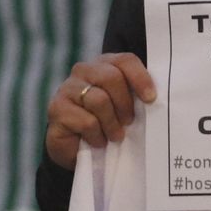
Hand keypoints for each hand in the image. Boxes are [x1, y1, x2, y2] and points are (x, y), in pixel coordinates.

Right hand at [44, 52, 156, 170]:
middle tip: (129, 122)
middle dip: (124, 104)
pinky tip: (97, 141)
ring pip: (99, 100)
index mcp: (104, 65)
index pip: (124, 60)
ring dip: (112, 124)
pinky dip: (97, 136)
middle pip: (111, 77)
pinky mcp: (57, 108)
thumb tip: (154, 99)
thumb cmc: (105, 125)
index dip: (140, 78)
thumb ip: (135, 98)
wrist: (76, 149)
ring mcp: (67, 88)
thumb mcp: (124, 109)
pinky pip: (86, 121)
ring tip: (114, 136)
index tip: (151, 99)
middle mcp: (83, 70)